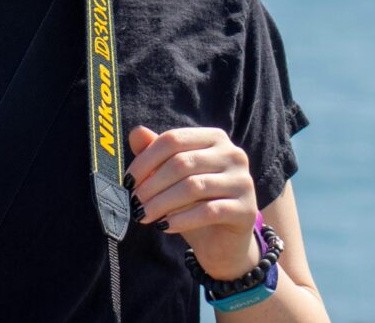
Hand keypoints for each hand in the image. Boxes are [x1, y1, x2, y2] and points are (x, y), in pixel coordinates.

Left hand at [125, 125, 261, 280]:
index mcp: (215, 138)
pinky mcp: (246, 210)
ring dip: (161, 203)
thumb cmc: (193, 204)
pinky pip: (208, 211)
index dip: (146, 160)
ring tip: (143, 216)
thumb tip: (136, 133)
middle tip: (134, 202)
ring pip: (193, 187)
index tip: (127, 181)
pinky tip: (164, 227)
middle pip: (182, 163)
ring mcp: (243, 181)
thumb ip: (156, 154)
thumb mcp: (172, 179)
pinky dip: (181, 219)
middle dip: (152, 184)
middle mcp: (234, 155)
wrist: (222, 242)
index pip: (174, 139)